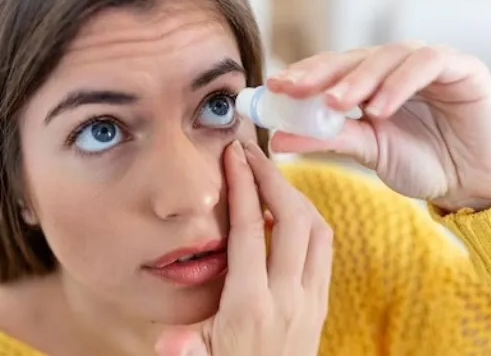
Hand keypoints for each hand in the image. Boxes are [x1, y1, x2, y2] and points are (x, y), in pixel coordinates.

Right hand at [155, 140, 332, 355]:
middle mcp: (288, 298)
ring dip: (296, 195)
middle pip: (294, 219)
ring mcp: (311, 300)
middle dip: (274, 178)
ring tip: (270, 177)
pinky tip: (287, 212)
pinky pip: (324, 248)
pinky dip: (309, 219)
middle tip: (252, 154)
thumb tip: (166, 343)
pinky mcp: (321, 303)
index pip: (251, 231)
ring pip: (318, 229)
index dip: (243, 187)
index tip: (234, 156)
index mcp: (250, 306)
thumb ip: (184, 350)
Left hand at [267, 42, 490, 211]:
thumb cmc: (424, 164)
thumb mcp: (369, 151)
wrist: (476, 185)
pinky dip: (399, 84)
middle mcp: (398, 66)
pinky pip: (427, 64)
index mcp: (373, 82)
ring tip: (336, 104)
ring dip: (359, 79)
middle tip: (294, 89)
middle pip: (353, 56)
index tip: (273, 88)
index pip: (332, 68)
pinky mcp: (463, 67)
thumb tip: (277, 138)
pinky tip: (379, 108)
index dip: (302, 75)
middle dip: (321, 72)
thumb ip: (327, 139)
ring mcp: (430, 62)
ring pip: (387, 56)